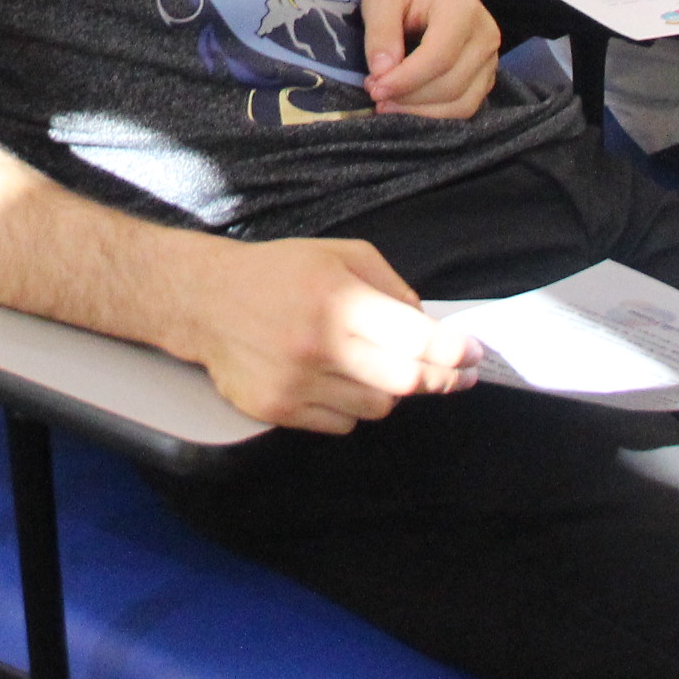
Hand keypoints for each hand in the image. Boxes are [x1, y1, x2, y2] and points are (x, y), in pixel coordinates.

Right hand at [169, 235, 472, 432]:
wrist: (204, 301)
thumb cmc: (279, 272)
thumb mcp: (340, 254)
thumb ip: (390, 286)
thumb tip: (428, 326)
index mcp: (337, 297)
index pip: (413, 338)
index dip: (452, 352)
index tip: (474, 355)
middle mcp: (318, 344)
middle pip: (404, 382)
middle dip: (441, 380)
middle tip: (458, 374)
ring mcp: (296, 383)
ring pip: (376, 408)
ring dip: (389, 391)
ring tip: (371, 364)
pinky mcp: (277, 410)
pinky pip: (342, 424)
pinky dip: (351, 406)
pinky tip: (333, 379)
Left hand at [358, 0, 499, 118]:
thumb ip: (380, 31)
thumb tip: (382, 72)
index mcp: (463, 10)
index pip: (439, 57)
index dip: (406, 79)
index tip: (375, 89)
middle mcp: (486, 36)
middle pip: (450, 84)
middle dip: (408, 97)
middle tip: (374, 92)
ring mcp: (490, 60)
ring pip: (460, 103)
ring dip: (419, 111)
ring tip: (387, 101)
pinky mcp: (486, 78)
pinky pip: (464, 108)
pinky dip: (433, 114)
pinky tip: (407, 106)